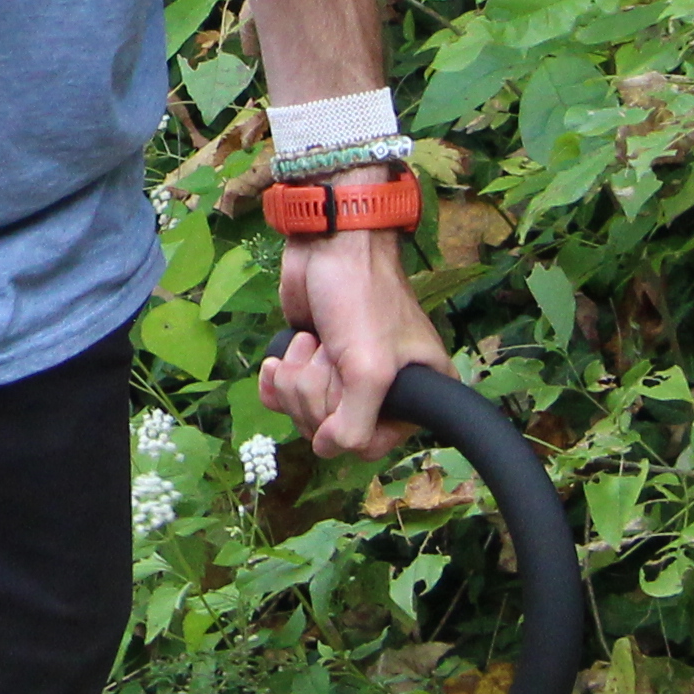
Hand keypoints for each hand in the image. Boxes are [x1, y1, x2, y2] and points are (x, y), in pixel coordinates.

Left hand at [254, 228, 450, 460]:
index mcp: (415, 397)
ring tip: (312, 343)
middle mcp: (381, 392)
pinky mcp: (311, 362)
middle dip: (315, 392)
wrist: (328, 244)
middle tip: (329, 353)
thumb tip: (329, 449)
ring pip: (302, 413)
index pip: (370, 446)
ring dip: (297, 377)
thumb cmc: (362, 297)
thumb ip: (356, 424)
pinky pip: (283, 396)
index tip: (346, 386)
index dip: (344, 425)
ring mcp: (342, 378)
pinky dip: (277, 377)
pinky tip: (284, 355)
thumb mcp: (369, 369)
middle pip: (329, 430)